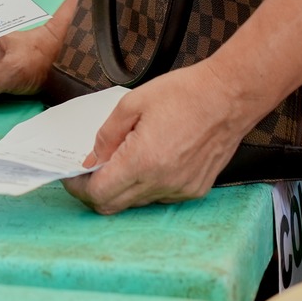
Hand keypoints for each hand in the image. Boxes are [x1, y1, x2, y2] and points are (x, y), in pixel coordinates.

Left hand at [63, 63, 242, 213]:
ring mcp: (180, 190)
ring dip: (121, 187)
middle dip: (94, 191)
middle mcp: (162, 183)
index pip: (98, 193)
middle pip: (114, 206)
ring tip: (122, 158)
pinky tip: (150, 160)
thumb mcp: (132, 103)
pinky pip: (159, 197)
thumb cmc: (185, 94)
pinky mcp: (194, 190)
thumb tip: (91, 160)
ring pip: (136, 202)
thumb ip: (106, 136)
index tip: (72, 176)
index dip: (78, 187)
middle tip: (88, 172)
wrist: (229, 97)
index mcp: (142, 161)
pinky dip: (146, 185)